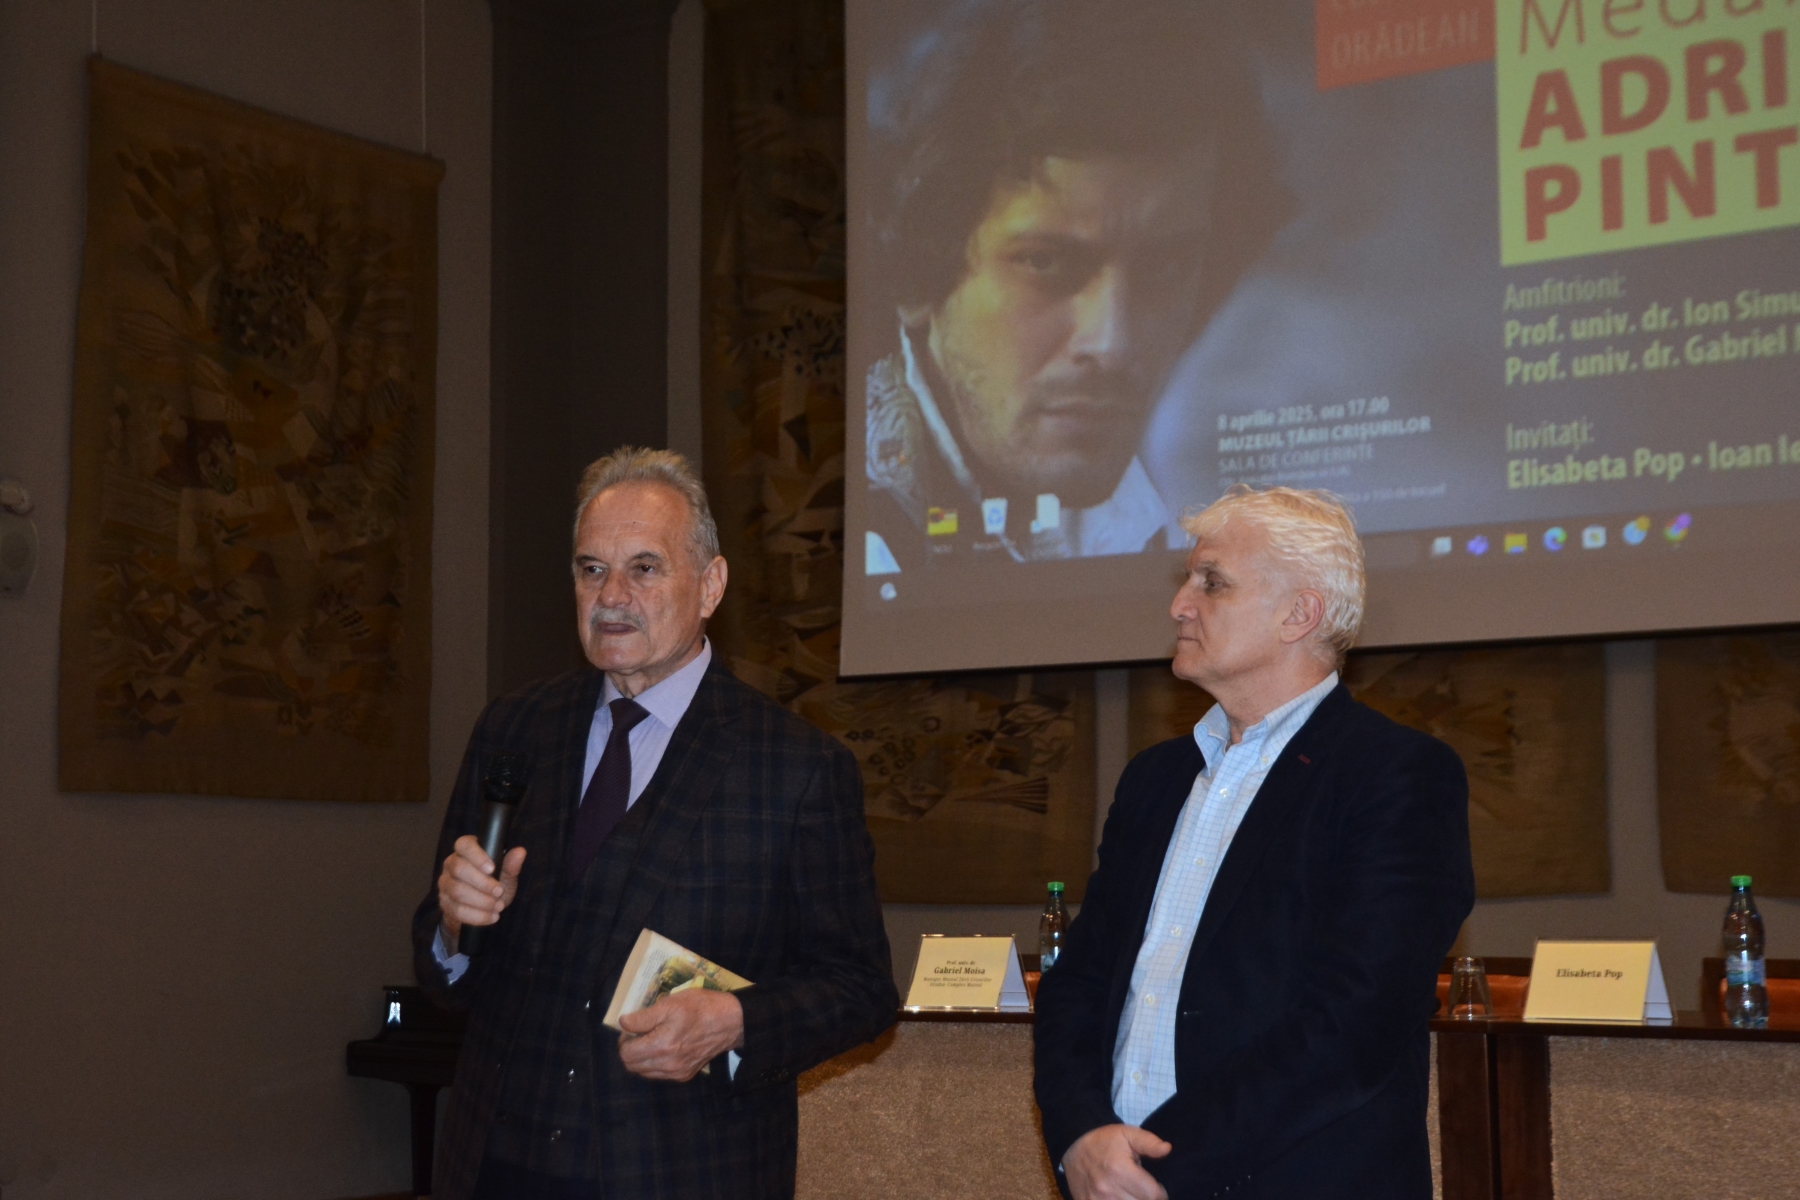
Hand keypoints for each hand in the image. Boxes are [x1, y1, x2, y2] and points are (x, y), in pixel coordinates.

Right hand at [437, 834, 526, 952]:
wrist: (482, 909)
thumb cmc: (495, 884)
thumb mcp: (506, 874)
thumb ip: (511, 865)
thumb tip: (520, 852)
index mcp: (465, 850)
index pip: (464, 845)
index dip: (477, 856)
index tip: (492, 869)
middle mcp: (451, 864)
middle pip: (458, 869)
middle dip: (482, 883)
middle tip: (499, 892)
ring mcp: (445, 884)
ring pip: (457, 891)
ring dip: (481, 901)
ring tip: (499, 906)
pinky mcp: (444, 903)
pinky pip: (456, 910)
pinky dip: (477, 916)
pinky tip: (492, 917)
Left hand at [617, 989, 744, 1081]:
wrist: (729, 1022)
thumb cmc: (699, 1008)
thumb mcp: (669, 1004)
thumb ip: (643, 1017)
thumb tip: (623, 1024)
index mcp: (661, 1046)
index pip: (626, 1054)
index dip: (624, 1040)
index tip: (632, 1028)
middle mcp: (667, 1065)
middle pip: (632, 1066)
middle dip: (630, 1050)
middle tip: (639, 1034)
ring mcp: (676, 1073)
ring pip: (644, 1073)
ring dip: (641, 1058)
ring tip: (652, 1041)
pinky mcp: (685, 1076)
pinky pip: (659, 1075)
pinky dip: (655, 1064)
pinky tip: (664, 1049)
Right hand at [1063, 1124, 1170, 1199]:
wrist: (1073, 1146)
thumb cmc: (1105, 1141)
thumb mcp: (1128, 1134)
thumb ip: (1149, 1142)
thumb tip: (1167, 1149)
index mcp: (1120, 1170)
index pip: (1153, 1195)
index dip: (1160, 1193)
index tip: (1157, 1188)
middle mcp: (1108, 1189)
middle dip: (1146, 1199)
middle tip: (1143, 1190)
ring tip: (1132, 1193)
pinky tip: (1121, 1197)